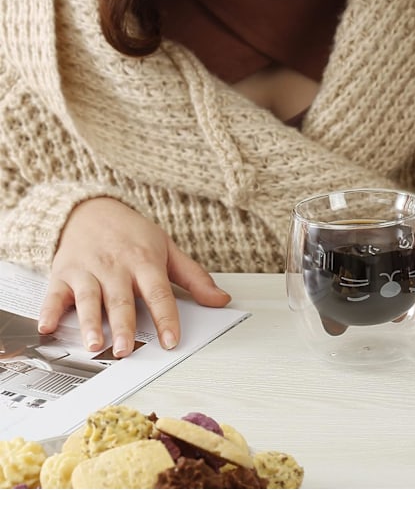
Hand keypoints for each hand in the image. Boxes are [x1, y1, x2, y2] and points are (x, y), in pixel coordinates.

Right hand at [37, 197, 230, 356]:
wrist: (91, 209)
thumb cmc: (132, 234)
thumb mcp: (167, 249)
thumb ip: (194, 277)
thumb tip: (221, 300)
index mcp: (145, 261)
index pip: (159, 292)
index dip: (166, 318)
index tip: (171, 341)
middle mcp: (116, 266)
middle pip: (122, 300)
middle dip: (125, 326)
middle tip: (128, 350)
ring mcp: (88, 270)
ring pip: (89, 299)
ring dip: (90, 323)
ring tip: (95, 344)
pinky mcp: (63, 273)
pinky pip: (55, 294)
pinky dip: (49, 310)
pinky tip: (48, 326)